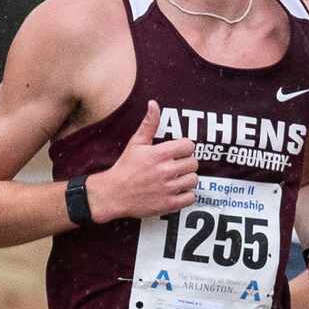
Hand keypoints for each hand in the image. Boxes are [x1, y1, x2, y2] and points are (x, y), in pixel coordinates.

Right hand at [92, 100, 198, 221]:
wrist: (113, 194)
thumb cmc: (125, 167)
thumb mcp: (136, 143)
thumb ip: (149, 124)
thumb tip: (154, 103)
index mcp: (159, 154)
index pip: (189, 146)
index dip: (185, 148)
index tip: (178, 152)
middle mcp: (165, 171)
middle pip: (194, 163)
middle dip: (187, 163)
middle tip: (177, 165)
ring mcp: (168, 188)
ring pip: (194, 180)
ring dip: (187, 179)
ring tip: (177, 178)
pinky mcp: (169, 204)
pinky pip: (191, 197)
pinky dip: (186, 195)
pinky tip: (177, 191)